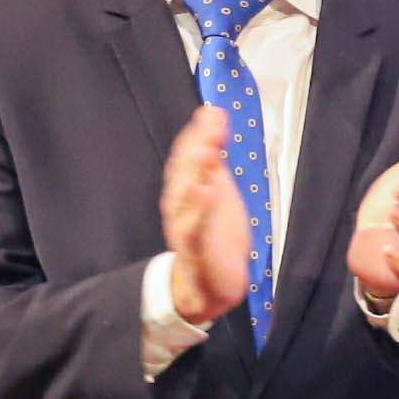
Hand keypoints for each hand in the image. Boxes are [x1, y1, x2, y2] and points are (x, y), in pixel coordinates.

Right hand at [161, 106, 250, 325]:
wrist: (208, 286)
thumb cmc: (214, 238)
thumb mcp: (218, 194)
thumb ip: (215, 163)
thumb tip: (215, 126)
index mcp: (186, 191)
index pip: (187, 157)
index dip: (199, 134)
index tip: (212, 112)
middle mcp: (180, 205)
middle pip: (184, 170)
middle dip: (197, 145)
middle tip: (211, 122)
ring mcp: (185, 226)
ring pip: (184, 195)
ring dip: (195, 170)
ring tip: (208, 148)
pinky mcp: (195, 249)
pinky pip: (193, 227)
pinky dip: (198, 209)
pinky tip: (205, 191)